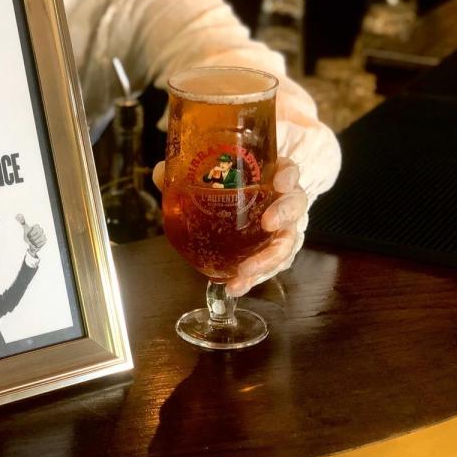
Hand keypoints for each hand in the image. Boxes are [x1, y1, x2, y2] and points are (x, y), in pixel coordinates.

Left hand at [16, 214, 45, 256]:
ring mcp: (43, 234)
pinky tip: (34, 244)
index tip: (28, 235)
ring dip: (35, 242)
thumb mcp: (23, 229)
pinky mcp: (45, 240)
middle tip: (29, 240)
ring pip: (41, 238)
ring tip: (31, 243)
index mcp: (36, 226)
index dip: (32, 232)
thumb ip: (21, 222)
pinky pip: (42, 242)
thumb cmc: (26, 235)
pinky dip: (37, 244)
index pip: (37, 227)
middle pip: (39, 233)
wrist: (29, 243)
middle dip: (33, 238)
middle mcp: (41, 230)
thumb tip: (19, 215)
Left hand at [152, 157, 307, 296]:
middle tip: (268, 223)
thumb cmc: (236, 184)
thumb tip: (160, 172)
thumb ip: (188, 170)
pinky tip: (235, 286)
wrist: (252, 201)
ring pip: (288, 242)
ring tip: (246, 271)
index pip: (290, 171)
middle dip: (285, 215)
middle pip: (296, 206)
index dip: (288, 175)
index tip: (279, 181)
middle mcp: (285, 201)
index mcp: (274, 176)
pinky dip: (255, 278)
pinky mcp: (276, 252)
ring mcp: (285, 228)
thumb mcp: (216, 174)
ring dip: (269, 258)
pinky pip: (273, 266)